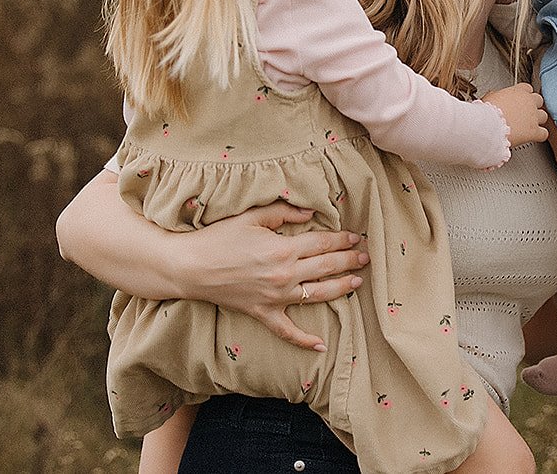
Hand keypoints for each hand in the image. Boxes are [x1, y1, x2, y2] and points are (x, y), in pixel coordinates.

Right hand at [188, 200, 368, 350]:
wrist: (190, 267)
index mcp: (282, 249)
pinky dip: (304, 341)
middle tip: (366, 257)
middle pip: (325, 267)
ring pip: (316, 295)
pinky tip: (322, 346)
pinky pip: (287, 331)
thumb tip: (312, 213)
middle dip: (349, 261)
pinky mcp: (262, 314)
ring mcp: (274, 298)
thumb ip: (284, 212)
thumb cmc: (219, 237)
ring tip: (357, 282)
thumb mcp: (251, 216)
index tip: (355, 236)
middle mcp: (283, 276)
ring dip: (340, 289)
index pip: (322, 243)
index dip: (341, 239)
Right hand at [484, 82, 549, 148]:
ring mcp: (533, 116)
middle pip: (538, 100)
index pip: (527, 88)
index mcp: (518, 91)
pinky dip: (539, 135)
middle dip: (533, 106)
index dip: (524, 95)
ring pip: (543, 116)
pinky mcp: (534, 131)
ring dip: (537, 121)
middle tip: (525, 112)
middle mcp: (528, 102)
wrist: (488, 125)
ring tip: (528, 126)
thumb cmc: (486, 112)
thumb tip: (495, 97)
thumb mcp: (490, 98)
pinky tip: (533, 137)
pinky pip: (544, 133)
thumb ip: (498, 96)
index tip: (520, 100)